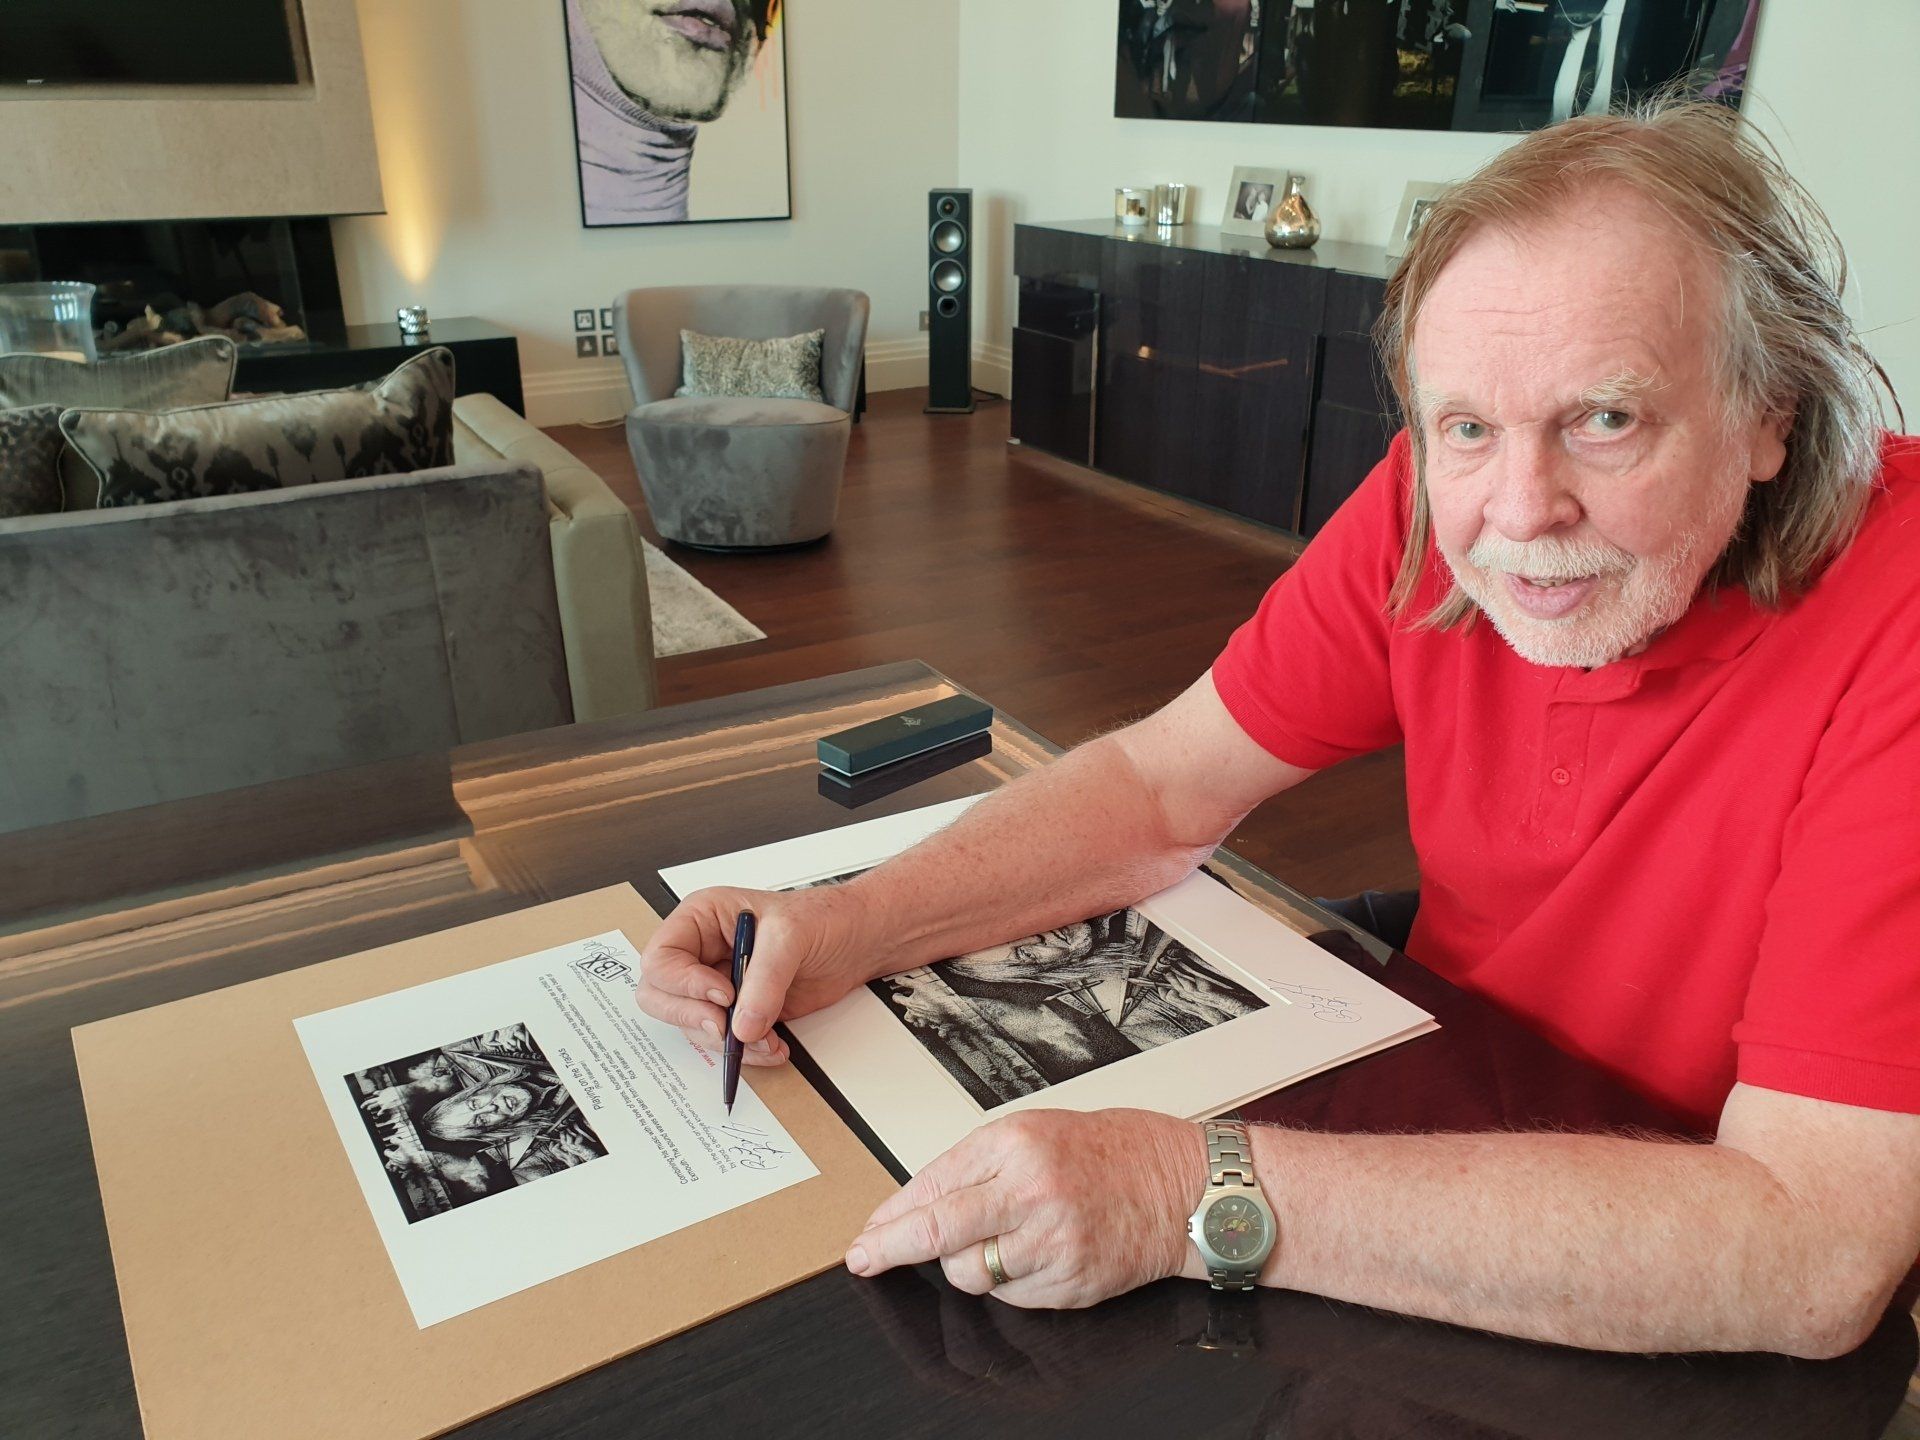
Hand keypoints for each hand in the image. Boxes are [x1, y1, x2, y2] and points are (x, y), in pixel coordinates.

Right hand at [636, 882, 875, 1063]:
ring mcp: (717, 985)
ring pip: (693, 1025)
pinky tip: (773, 1045)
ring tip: (765, 1037)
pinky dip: (747, 1052)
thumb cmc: (822, 917)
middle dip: (693, 1017)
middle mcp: (702, 953)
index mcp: (701, 919)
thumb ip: (764, 980)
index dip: (683, 983)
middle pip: (661, 997)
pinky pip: (724, 1041)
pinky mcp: (739, 1011)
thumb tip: (742, 1024)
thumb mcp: (790, 936)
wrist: (856, 940)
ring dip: (727, 1041)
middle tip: (726, 1026)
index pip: (661, 958)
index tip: (723, 994)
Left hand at [844, 1108, 1208, 1308]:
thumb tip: (912, 1206)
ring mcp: (1051, 1240)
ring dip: (964, 1265)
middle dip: (890, 1250)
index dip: (890, 1217)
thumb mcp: (1033, 1132)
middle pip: (937, 1233)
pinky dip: (1009, 1281)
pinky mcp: (1068, 1282)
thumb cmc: (1109, 1152)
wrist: (1180, 1186)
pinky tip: (1035, 1254)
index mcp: (1015, 1144)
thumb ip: (974, 1166)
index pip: (931, 1186)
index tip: (865, 1237)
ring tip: (998, 1240)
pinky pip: (1010, 1294)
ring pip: (968, 1273)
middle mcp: (1030, 1191)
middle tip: (865, 1260)